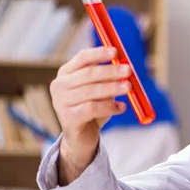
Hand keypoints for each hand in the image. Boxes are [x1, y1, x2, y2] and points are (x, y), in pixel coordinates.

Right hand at [50, 47, 131, 182]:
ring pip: (91, 91)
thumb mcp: (99, 90)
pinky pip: (92, 109)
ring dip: (112, 88)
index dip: (99, 54)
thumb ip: (108, 78)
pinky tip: (121, 108)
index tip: (116, 52)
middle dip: (110, 71)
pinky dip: (109, 107)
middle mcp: (60, 86)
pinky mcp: (68, 118)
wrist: (81, 137)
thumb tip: (125, 66)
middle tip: (128, 71)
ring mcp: (61, 102)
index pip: (82, 58)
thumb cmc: (92, 109)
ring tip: (128, 88)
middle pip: (88, 74)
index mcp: (66, 73)